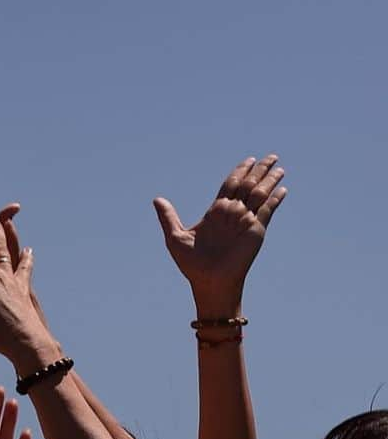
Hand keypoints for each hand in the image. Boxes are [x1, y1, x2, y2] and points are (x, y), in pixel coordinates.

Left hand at [153, 155, 286, 315]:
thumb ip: (168, 217)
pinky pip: (268, 210)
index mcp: (216, 212)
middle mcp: (232, 213)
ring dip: (270, 180)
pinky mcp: (256, 230)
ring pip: (260, 194)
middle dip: (259, 170)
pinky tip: (281, 189)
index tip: (249, 160)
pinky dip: (275, 199)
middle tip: (271, 157)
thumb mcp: (175, 238)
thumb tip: (156, 199)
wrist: (209, 282)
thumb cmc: (192, 264)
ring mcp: (245, 221)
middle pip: (248, 184)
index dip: (240, 171)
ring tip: (279, 167)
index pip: (230, 185)